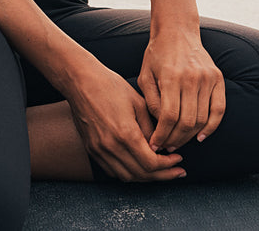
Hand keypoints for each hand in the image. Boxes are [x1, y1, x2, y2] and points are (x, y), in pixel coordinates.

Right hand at [65, 63, 185, 181]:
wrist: (80, 81)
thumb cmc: (110, 86)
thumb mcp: (138, 103)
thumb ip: (151, 129)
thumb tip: (160, 147)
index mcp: (125, 134)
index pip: (152, 163)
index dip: (168, 165)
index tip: (178, 160)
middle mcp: (111, 147)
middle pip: (141, 174)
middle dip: (162, 175)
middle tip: (176, 171)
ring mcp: (99, 150)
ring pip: (126, 176)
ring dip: (145, 177)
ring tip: (160, 171)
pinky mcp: (91, 149)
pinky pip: (112, 171)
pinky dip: (128, 173)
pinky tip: (138, 166)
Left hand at [138, 27, 225, 152]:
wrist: (177, 32)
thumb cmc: (156, 55)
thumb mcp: (144, 76)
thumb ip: (151, 102)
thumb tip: (160, 127)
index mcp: (171, 77)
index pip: (168, 116)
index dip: (162, 135)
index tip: (155, 145)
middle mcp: (192, 78)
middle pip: (187, 121)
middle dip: (175, 139)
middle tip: (166, 147)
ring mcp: (208, 78)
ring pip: (202, 119)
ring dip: (190, 136)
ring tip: (178, 142)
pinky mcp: (218, 79)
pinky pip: (219, 110)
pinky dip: (211, 127)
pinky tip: (200, 137)